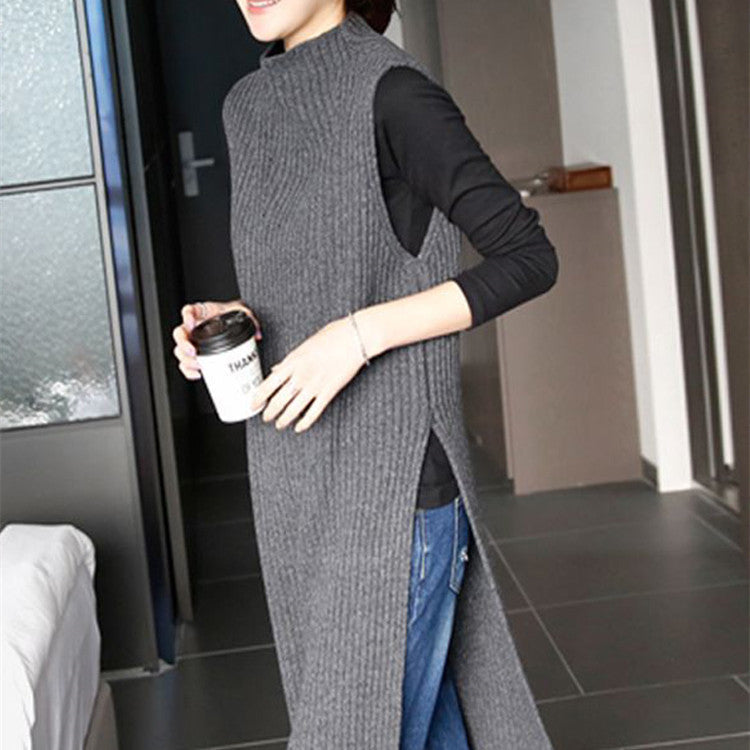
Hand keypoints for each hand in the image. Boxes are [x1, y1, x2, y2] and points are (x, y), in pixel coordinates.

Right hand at [172, 299, 261, 380]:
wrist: (236, 326)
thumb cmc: (234, 317)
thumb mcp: (243, 313)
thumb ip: (250, 319)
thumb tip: (257, 334)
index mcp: (203, 314)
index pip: (188, 310)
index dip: (187, 316)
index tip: (191, 323)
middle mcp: (194, 328)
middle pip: (179, 334)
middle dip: (183, 344)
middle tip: (194, 352)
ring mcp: (194, 342)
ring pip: (180, 351)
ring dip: (186, 360)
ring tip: (198, 365)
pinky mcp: (197, 355)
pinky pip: (186, 364)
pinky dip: (188, 371)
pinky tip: (198, 374)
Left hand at [250, 315, 368, 432]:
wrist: (354, 338)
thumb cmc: (332, 336)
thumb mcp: (304, 345)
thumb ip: (289, 360)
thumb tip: (277, 369)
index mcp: (293, 362)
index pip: (269, 383)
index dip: (259, 397)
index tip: (253, 404)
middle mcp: (301, 375)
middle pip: (279, 400)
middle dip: (270, 412)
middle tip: (266, 417)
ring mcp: (315, 385)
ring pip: (294, 409)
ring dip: (284, 419)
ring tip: (280, 424)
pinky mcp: (329, 392)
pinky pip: (314, 412)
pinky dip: (305, 422)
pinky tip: (299, 427)